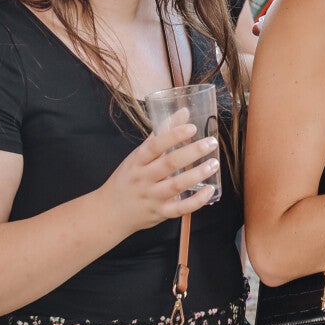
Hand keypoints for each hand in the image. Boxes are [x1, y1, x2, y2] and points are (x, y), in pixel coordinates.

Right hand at [107, 117, 222, 235]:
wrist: (111, 212)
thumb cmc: (128, 179)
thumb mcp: (138, 155)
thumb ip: (160, 135)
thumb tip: (184, 112)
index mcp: (137, 161)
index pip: (155, 145)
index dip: (174, 135)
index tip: (192, 127)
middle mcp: (144, 178)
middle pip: (169, 164)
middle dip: (192, 152)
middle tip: (211, 143)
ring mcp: (152, 196)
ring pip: (176, 185)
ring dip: (197, 174)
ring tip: (213, 163)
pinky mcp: (160, 213)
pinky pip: (180, 208)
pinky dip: (197, 200)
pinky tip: (210, 190)